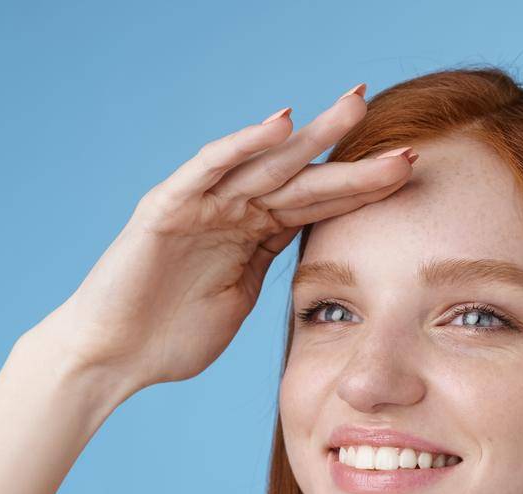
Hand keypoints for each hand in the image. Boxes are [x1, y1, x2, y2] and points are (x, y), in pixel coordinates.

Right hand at [26, 82, 418, 405]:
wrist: (110, 356)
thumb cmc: (169, 338)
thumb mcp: (237, 302)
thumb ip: (270, 270)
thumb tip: (316, 266)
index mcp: (255, 235)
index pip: (320, 205)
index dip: (364, 190)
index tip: (411, 175)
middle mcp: (233, 210)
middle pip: (305, 176)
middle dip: (354, 155)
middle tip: (404, 137)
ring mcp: (202, 203)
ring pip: (267, 162)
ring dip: (313, 135)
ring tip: (355, 107)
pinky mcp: (168, 205)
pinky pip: (210, 167)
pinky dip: (243, 143)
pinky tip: (280, 124)